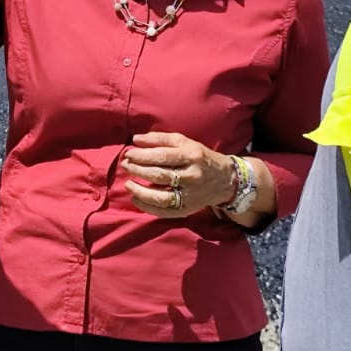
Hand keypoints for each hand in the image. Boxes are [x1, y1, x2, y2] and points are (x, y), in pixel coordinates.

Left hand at [119, 131, 235, 217]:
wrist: (225, 180)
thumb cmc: (200, 157)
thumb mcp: (185, 142)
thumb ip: (160, 139)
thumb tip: (136, 139)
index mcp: (191, 156)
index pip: (162, 156)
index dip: (142, 155)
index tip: (128, 153)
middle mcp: (191, 176)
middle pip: (160, 175)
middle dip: (138, 170)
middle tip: (125, 165)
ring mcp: (189, 195)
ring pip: (161, 196)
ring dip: (140, 191)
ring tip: (128, 184)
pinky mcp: (187, 209)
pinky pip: (163, 211)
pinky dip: (146, 206)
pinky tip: (135, 198)